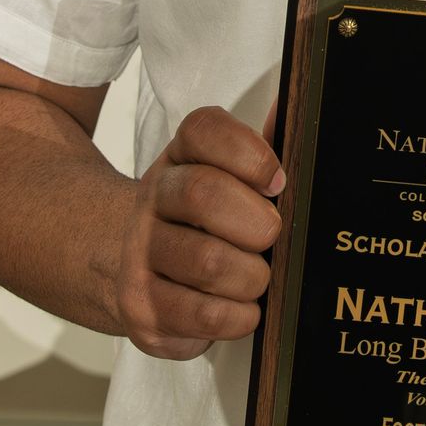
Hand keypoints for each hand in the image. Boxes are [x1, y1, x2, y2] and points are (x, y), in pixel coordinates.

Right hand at [115, 105, 283, 360]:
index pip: (203, 130)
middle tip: (270, 238)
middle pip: (204, 195)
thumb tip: (291, 109)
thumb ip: (262, 150)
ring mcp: (140, 254)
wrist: (133, 267)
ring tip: (256, 279)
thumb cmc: (205, 222)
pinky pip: (202, 316)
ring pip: (207, 262)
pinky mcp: (140, 308)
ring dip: (251, 277)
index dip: (249, 154)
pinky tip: (239, 309)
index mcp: (181, 157)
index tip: (277, 181)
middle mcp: (153, 198)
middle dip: (256, 223)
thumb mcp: (229, 178)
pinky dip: (237, 317)